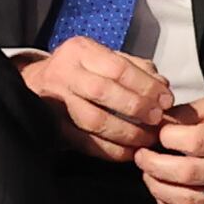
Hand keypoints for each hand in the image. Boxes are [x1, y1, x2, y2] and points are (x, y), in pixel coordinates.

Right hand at [20, 37, 171, 160]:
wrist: (37, 84)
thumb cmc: (82, 72)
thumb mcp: (105, 59)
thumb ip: (136, 68)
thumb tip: (162, 86)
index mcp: (80, 51)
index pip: (118, 68)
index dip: (146, 86)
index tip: (166, 101)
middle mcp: (63, 73)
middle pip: (103, 91)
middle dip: (136, 108)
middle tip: (157, 120)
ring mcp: (53, 101)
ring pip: (93, 120)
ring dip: (126, 133)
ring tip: (147, 139)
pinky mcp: (52, 127)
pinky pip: (85, 143)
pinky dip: (111, 150)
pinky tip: (129, 152)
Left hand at [143, 99, 203, 203]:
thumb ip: (190, 113)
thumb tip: (156, 124)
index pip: (195, 141)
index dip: (168, 138)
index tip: (160, 135)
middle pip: (189, 173)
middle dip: (155, 166)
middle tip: (143, 158)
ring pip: (190, 201)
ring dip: (159, 190)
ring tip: (150, 177)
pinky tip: (164, 198)